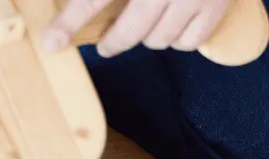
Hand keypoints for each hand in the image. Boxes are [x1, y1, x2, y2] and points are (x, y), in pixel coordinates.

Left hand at [44, 0, 231, 56]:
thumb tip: (81, 2)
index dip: (71, 21)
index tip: (52, 43)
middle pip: (132, 31)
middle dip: (114, 41)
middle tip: (105, 45)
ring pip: (159, 41)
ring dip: (148, 37)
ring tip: (146, 21)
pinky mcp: (216, 7)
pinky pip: (188, 43)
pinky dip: (176, 39)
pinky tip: (172, 23)